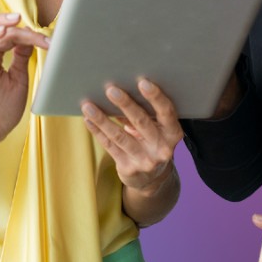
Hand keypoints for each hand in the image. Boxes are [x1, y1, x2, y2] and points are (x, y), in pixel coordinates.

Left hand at [82, 79, 182, 193]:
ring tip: (88, 106)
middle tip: (111, 90)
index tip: (142, 82)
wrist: (152, 179)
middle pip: (141, 122)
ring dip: (102, 119)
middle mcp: (162, 148)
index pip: (166, 112)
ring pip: (120, 136)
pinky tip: (88, 120)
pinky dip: (97, 131)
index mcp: (172, 133)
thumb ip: (145, 114)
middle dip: (125, 104)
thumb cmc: (152, 141)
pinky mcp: (128, 168)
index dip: (155, 97)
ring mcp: (145, 160)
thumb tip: (121, 91)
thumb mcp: (156, 130)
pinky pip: (110, 146)